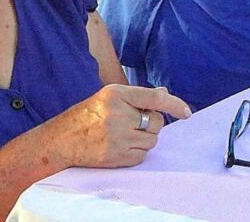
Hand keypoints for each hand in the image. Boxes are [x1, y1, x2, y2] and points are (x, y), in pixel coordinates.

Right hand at [47, 84, 191, 168]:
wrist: (62, 139)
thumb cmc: (89, 114)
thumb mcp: (110, 96)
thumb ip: (138, 96)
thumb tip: (164, 93)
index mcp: (117, 94)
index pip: (153, 98)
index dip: (174, 105)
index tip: (186, 112)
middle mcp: (117, 114)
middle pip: (156, 122)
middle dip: (151, 123)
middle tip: (134, 122)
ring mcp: (116, 137)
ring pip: (151, 140)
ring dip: (145, 138)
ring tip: (126, 134)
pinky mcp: (115, 156)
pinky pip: (142, 155)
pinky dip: (138, 151)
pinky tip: (122, 145)